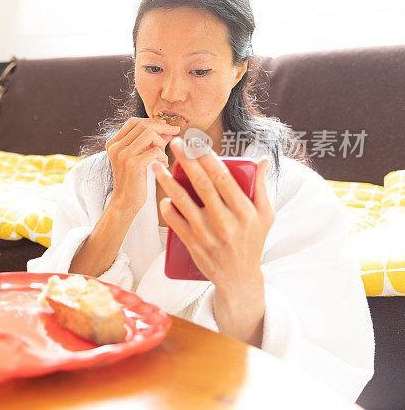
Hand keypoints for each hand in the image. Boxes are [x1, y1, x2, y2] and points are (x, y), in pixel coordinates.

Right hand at [105, 117, 179, 215]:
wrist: (125, 203)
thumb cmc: (134, 181)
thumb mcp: (140, 158)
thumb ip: (150, 143)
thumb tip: (169, 130)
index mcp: (114, 143)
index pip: (133, 122)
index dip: (151, 121)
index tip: (166, 126)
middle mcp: (116, 147)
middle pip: (142, 125)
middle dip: (162, 127)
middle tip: (175, 131)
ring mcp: (123, 155)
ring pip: (149, 134)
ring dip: (162, 142)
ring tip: (163, 154)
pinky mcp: (132, 164)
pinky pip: (155, 151)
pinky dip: (163, 156)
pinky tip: (162, 165)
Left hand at [150, 137, 274, 289]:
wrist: (239, 279)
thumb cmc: (252, 242)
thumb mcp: (265, 216)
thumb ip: (262, 186)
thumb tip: (262, 160)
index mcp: (245, 211)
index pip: (222, 177)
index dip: (207, 157)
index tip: (196, 142)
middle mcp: (225, 221)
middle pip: (200, 183)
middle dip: (185, 159)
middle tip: (174, 143)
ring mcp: (207, 234)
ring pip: (182, 200)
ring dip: (166, 180)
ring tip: (156, 165)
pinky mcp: (192, 244)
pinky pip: (174, 221)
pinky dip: (167, 207)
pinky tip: (164, 197)